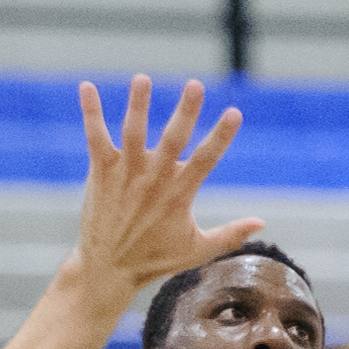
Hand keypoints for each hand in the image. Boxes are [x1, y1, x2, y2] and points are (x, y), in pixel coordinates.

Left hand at [70, 77, 255, 323]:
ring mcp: (126, 175)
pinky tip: (87, 87)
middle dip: (185, 112)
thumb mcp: (197, 250)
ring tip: (143, 79)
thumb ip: (230, 234)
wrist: (108, 269)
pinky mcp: (102, 173)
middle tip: (195, 85)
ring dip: (138, 105)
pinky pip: (95, 138)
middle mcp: (154, 180)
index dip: (221, 136)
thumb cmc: (156, 259)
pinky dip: (91, 113)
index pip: (207, 159)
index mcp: (180, 194)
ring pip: (133, 133)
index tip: (234, 113)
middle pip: (173, 139)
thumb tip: (261, 222)